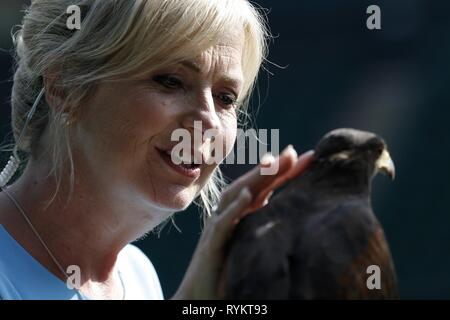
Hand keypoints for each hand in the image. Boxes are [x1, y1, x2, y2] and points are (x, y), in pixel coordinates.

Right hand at [172, 146, 313, 298]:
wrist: (200, 296)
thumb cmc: (228, 270)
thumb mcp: (251, 242)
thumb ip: (263, 221)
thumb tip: (288, 207)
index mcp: (242, 215)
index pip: (265, 187)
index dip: (285, 171)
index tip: (309, 157)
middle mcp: (229, 216)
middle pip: (250, 185)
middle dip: (272, 167)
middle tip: (293, 152)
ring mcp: (218, 228)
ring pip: (234, 196)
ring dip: (253, 178)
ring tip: (272, 163)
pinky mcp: (211, 246)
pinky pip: (222, 224)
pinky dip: (234, 208)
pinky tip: (248, 195)